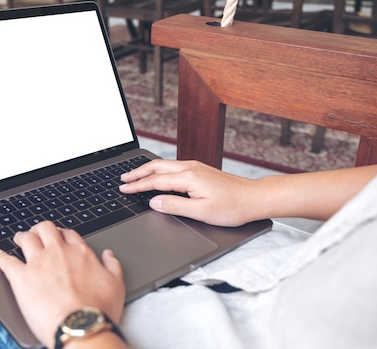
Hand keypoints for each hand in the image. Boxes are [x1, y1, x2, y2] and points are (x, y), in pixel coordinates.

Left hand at [0, 221, 124, 348]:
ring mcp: (38, 263)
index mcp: (80, 253)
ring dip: (21, 237)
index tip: (59, 237)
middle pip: (45, 229)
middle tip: (36, 234)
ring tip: (18, 239)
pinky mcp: (21, 278)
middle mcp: (58, 252)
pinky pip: (7, 261)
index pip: (68, 234)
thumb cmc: (98, 309)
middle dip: (39, 229)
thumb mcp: (116, 285)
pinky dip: (1, 257)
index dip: (62, 233)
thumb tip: (109, 255)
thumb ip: (113, 266)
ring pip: (26, 238)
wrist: (80, 326)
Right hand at [120, 159, 376, 223]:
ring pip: (164, 164)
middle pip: (157, 166)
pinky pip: (173, 166)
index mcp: (188, 177)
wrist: (254, 198)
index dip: (138, 186)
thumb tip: (154, 202)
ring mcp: (195, 167)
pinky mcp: (200, 169)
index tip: (124, 189)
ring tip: (134, 176)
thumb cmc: (232, 207)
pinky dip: (159, 170)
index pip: (155, 181)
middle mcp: (190, 167)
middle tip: (122, 179)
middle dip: (138, 172)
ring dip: (148, 170)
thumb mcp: (201, 212)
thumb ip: (175, 205)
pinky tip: (157, 175)